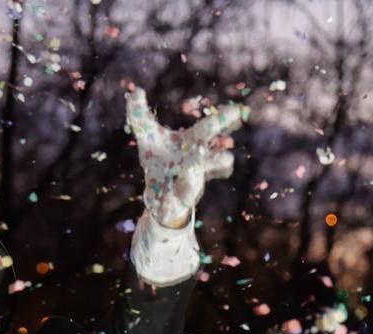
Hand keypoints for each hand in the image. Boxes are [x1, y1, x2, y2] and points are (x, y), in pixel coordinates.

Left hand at [126, 90, 246, 227]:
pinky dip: (175, 201)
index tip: (237, 112)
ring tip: (190, 167)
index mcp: (194, 142)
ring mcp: (193, 182)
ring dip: (198, 174)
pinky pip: (181, 203)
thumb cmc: (158, 159)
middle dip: (219, 155)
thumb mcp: (147, 136)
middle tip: (224, 141)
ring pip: (200, 180)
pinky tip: (167, 200)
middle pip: (216, 155)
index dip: (224, 120)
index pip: (210, 129)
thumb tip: (135, 92)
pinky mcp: (181, 201)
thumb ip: (140, 115)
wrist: (158, 193)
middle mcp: (200, 162)